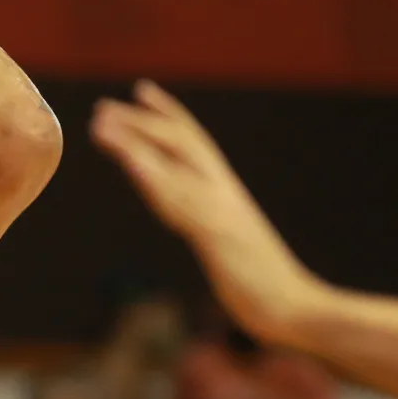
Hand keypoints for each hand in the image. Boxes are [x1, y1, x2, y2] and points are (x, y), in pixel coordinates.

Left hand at [91, 82, 330, 346]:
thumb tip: (199, 223)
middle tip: (101, 107)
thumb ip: (212, 230)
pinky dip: (157, 179)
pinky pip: (183, 201)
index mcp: (225, 196)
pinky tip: (132, 164)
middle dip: (141, 122)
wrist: (296, 309)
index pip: (196, 142)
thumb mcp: (231, 251)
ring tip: (100, 126)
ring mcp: (221, 212)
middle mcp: (223, 194)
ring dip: (135, 142)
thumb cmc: (263, 285)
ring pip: (174, 165)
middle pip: (180, 142)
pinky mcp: (219, 236)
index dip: (169, 115)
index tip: (141, 89)